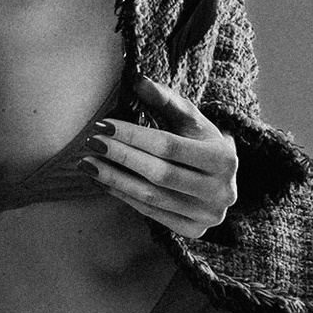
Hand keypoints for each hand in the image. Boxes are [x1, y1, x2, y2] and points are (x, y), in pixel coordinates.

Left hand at [83, 75, 238, 237]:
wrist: (224, 180)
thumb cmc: (204, 144)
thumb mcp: (193, 120)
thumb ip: (167, 100)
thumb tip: (138, 80)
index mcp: (223, 159)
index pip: (169, 146)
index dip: (134, 136)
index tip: (104, 125)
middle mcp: (219, 191)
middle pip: (159, 173)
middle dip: (120, 156)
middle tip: (91, 143)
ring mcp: (207, 216)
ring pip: (151, 197)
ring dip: (115, 179)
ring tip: (88, 164)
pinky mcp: (193, 232)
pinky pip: (150, 213)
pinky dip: (124, 196)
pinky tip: (103, 181)